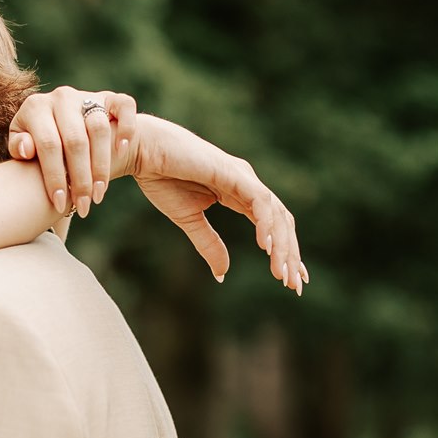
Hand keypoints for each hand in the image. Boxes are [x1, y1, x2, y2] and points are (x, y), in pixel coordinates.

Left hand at [7, 86, 137, 218]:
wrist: (65, 123)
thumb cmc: (38, 142)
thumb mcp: (23, 145)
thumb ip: (19, 147)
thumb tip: (27, 149)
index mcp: (35, 107)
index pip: (48, 144)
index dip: (55, 176)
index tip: (59, 203)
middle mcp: (61, 97)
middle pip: (75, 141)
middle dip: (80, 179)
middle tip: (84, 205)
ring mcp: (87, 95)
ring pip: (99, 129)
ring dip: (101, 166)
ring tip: (99, 194)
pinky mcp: (111, 96)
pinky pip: (125, 107)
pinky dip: (127, 128)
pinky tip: (122, 151)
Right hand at [123, 113, 306, 289]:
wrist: (143, 151)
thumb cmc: (162, 179)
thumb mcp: (189, 220)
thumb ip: (209, 244)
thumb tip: (223, 274)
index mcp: (239, 193)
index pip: (272, 226)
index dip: (284, 252)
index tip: (291, 281)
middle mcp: (247, 184)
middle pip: (281, 223)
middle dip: (290, 255)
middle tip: (294, 285)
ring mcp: (243, 177)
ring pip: (275, 214)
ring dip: (282, 246)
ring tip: (282, 273)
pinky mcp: (233, 173)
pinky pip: (259, 201)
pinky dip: (265, 224)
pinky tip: (266, 247)